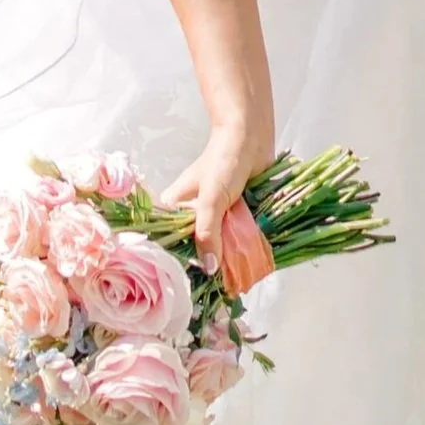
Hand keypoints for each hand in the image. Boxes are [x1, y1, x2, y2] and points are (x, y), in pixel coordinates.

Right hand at [159, 124, 275, 274]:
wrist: (251, 137)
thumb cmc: (223, 162)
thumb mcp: (211, 200)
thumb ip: (208, 233)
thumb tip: (209, 268)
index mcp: (178, 207)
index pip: (173, 240)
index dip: (182, 260)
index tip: (192, 282)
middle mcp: (195, 212)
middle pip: (199, 245)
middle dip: (210, 262)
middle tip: (219, 287)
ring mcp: (218, 213)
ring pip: (220, 241)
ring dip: (229, 255)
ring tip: (236, 281)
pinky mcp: (237, 212)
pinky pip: (238, 233)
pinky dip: (244, 244)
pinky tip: (250, 262)